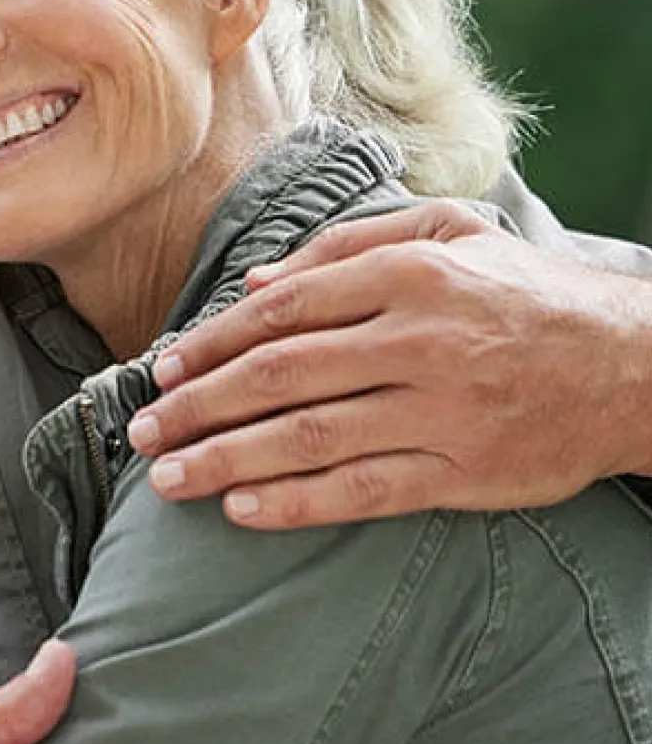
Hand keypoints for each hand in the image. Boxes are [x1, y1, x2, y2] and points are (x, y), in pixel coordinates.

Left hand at [125, 200, 651, 527]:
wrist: (635, 366)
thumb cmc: (525, 293)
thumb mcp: (446, 234)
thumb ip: (344, 247)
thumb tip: (255, 283)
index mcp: (406, 276)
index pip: (282, 311)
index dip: (211, 343)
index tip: (163, 369)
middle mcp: (417, 341)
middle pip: (280, 375)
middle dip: (199, 405)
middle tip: (142, 429)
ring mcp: (440, 412)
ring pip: (309, 437)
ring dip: (226, 458)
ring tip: (168, 477)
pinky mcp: (463, 472)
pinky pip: (364, 490)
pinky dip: (297, 503)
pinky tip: (243, 509)